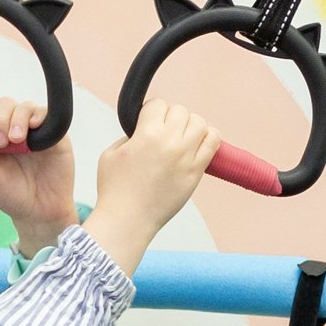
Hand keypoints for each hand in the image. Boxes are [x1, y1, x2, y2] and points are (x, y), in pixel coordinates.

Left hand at [0, 95, 76, 255]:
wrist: (39, 211)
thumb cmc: (10, 194)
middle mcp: (11, 126)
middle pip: (3, 104)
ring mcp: (33, 128)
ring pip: (24, 107)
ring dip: (17, 119)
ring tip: (17, 140)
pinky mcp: (53, 133)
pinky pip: (46, 114)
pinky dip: (38, 116)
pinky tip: (33, 128)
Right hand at [85, 95, 218, 277]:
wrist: (128, 221)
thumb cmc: (115, 190)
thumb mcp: (111, 153)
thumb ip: (130, 135)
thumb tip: (146, 129)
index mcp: (146, 135)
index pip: (158, 104)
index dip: (151, 112)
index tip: (148, 123)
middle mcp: (169, 142)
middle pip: (180, 111)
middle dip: (170, 119)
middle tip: (163, 134)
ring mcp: (185, 157)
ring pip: (200, 123)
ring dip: (191, 126)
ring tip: (182, 138)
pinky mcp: (196, 172)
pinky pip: (213, 143)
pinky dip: (209, 138)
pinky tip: (198, 144)